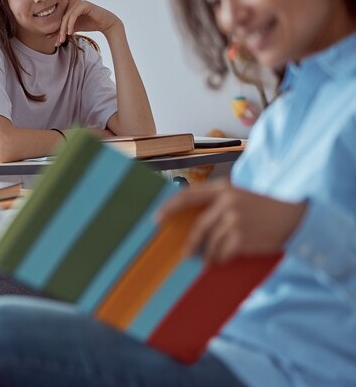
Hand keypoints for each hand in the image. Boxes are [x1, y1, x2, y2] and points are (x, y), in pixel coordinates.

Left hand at [50, 0, 120, 46]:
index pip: (59, 18)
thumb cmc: (89, 24)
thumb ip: (62, 30)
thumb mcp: (73, 28)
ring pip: (66, 17)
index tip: (54, 42)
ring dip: (64, 29)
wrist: (105, 23)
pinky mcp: (83, 4)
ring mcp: (78, 1)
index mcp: (68, 5)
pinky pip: (73, 15)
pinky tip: (70, 33)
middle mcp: (72, 1)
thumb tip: (48, 36)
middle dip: (59, 31)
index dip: (55, 30)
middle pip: (61, 17)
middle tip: (58, 42)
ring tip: (63, 39)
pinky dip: (70, 24)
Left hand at [156, 180, 305, 263]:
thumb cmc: (262, 207)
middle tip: (184, 255)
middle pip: (199, 226)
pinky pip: (224, 252)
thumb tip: (190, 220)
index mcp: (223, 188)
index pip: (188, 195)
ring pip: (212, 242)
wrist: (294, 216)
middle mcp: (227, 201)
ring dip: (208, 255)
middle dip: (190, 243)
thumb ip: (216, 203)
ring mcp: (235, 219)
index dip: (169, 207)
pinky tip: (224, 260)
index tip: (156, 218)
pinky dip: (222, 258)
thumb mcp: (239, 196)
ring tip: (208, 261)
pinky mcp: (243, 236)